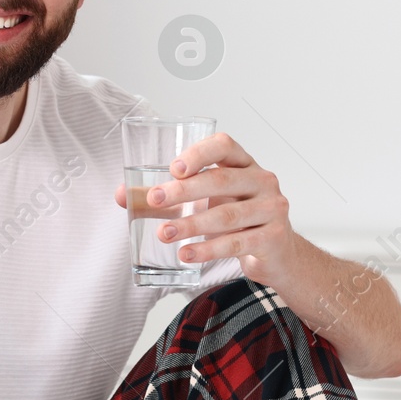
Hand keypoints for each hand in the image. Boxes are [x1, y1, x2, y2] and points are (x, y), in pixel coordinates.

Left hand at [113, 132, 296, 284]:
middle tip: (155, 199)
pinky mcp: (272, 238)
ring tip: (164, 233)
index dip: (199, 154)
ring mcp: (271, 209)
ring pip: (227, 215)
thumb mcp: (206, 202)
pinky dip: (208, 249)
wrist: (277, 253)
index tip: (173, 169)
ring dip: (191, 224)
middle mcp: (262, 181)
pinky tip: (186, 253)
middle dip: (185, 191)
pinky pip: (236, 243)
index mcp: (244, 164)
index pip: (224, 146)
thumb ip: (166, 198)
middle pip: (221, 180)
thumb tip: (123, 195)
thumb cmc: (238, 220)